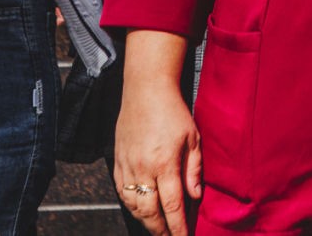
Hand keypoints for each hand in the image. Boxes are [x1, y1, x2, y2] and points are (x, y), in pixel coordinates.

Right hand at [115, 75, 202, 235]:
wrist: (145, 90)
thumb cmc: (174, 112)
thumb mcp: (193, 138)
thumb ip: (194, 170)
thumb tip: (195, 197)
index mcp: (165, 163)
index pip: (172, 205)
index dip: (178, 226)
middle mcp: (143, 168)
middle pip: (149, 211)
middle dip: (160, 230)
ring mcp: (127, 165)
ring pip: (133, 205)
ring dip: (145, 221)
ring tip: (157, 229)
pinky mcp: (116, 161)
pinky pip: (121, 192)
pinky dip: (131, 205)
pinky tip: (141, 210)